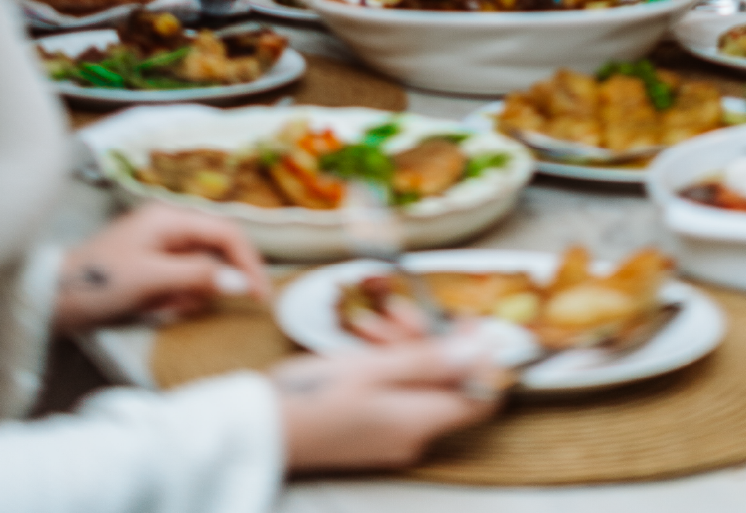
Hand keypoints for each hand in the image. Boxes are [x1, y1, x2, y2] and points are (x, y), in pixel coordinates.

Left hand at [52, 202, 268, 332]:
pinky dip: (171, 299)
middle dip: (203, 285)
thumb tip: (242, 282)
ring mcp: (158, 246)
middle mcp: (168, 226)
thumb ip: (199, 276)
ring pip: (197, 272)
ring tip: (156, 308)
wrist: (50, 299)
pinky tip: (149, 308)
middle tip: (179, 306)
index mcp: (170, 217)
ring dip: (184, 295)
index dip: (248, 262)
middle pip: (213, 254)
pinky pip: (178, 282)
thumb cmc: (98, 282)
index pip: (226, 233)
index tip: (261, 296)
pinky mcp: (149, 266)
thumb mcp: (151, 279)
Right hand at [272, 339, 504, 473]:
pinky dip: (386, 364)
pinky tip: (363, 341)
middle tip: (400, 311)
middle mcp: (413, 434)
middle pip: (445, 381)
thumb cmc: (315, 396)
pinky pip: (396, 392)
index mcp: (420, 421)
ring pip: (417, 381)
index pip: (481, 395)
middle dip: (429, 339)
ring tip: (372, 322)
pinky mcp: (372, 429)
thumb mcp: (375, 367)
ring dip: (403, 346)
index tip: (462, 320)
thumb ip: (430, 360)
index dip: (481, 356)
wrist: (264, 429)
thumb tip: (481, 352)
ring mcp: (392, 434)